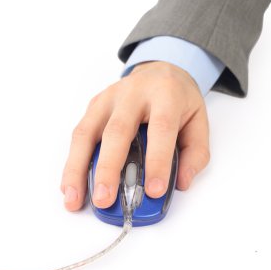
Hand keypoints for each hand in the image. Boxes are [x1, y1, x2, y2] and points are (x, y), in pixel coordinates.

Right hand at [60, 61, 210, 210]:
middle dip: (108, 168)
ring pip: (87, 132)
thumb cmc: (178, 99)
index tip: (154, 191)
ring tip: (73, 199)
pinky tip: (71, 183)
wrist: (161, 70)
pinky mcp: (94, 104)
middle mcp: (133, 94)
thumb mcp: (199, 120)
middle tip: (104, 200)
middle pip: (117, 130)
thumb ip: (196, 153)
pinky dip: (73, 161)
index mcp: (165, 96)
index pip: (161, 129)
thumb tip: (180, 183)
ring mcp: (109, 98)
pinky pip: (80, 133)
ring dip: (77, 168)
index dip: (157, 161)